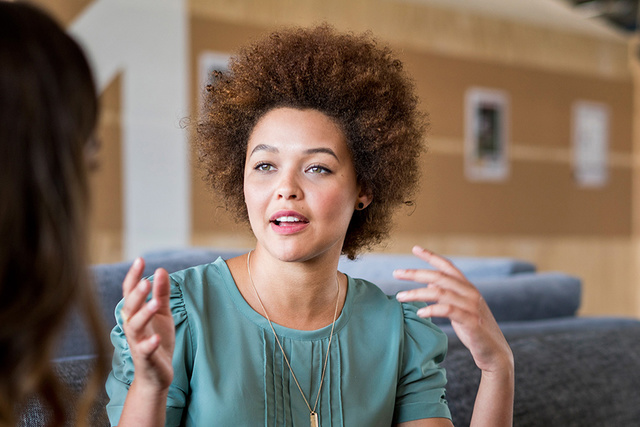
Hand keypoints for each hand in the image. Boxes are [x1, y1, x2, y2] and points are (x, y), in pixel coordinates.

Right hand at [120, 258, 174, 391]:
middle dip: (137, 294)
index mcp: (136, 314)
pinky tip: (156, 338)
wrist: (156, 374)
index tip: (140, 259)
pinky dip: (150, 344)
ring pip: (135, 326)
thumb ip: (161, 293)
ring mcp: (137, 343)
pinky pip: (145, 350)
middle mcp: (133, 327)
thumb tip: (161, 270)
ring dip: (144, 314)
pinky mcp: (146, 358)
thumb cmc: (156, 340)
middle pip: (130, 307)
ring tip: (154, 303)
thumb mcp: (162, 314)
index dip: (133, 276)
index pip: (130, 292)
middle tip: (146, 281)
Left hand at [394, 246, 512, 373]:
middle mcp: (470, 293)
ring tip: (400, 297)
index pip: (448, 266)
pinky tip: (419, 313)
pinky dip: (432, 310)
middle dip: (415, 273)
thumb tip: (429, 281)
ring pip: (439, 292)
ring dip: (416, 293)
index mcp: (467, 287)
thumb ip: (447, 294)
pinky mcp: (471, 321)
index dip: (431, 256)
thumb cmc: (474, 330)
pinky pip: (448, 311)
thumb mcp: (459, 308)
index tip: (415, 248)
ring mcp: (471, 306)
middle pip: (439, 277)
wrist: (495, 353)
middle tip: (396, 273)